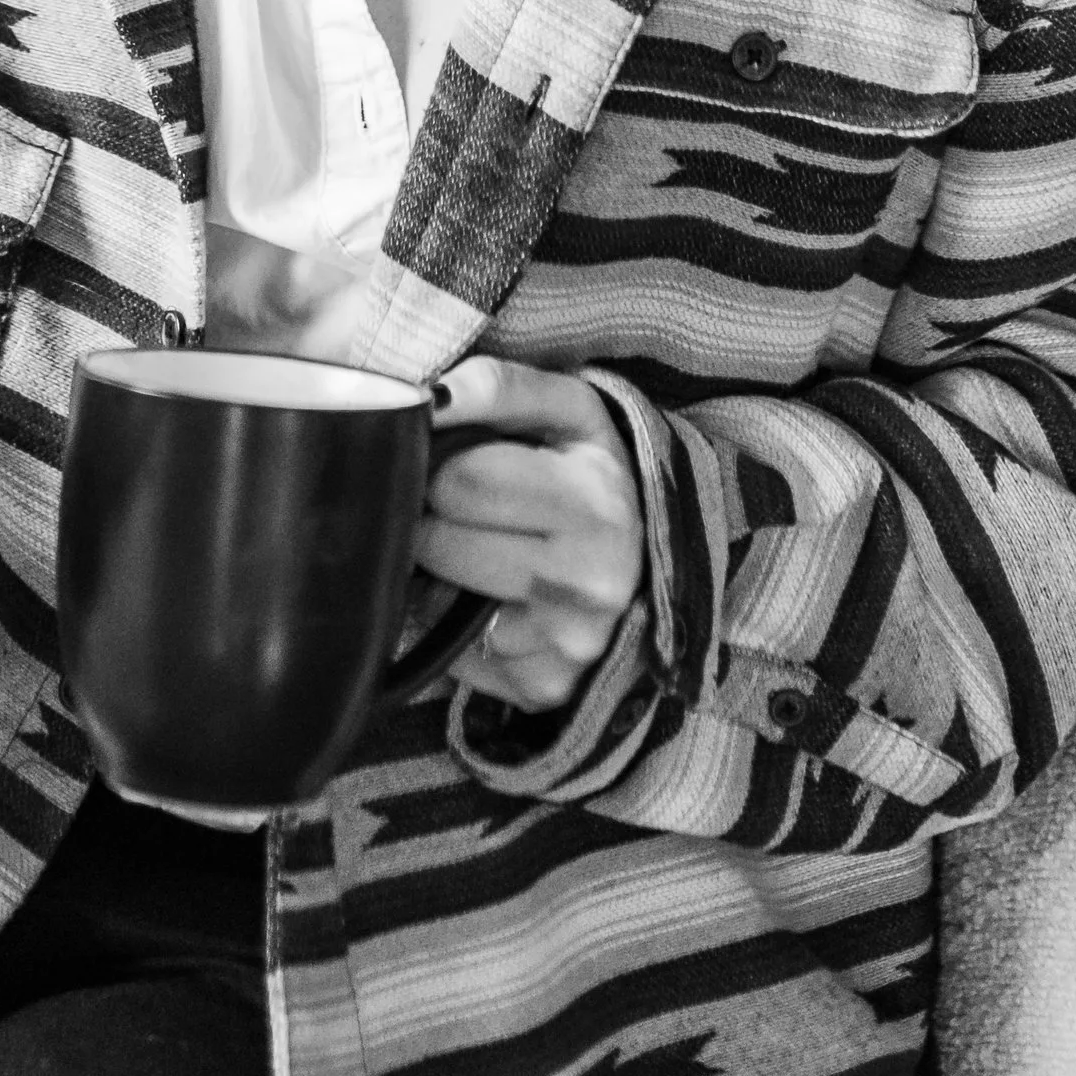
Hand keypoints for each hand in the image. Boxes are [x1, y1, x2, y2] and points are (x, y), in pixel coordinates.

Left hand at [416, 356, 645, 715]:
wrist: (650, 557)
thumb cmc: (588, 471)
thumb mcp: (565, 410)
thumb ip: (497, 386)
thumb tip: (425, 398)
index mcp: (594, 503)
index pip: (460, 482)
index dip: (441, 467)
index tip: (455, 464)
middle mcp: (590, 584)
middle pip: (440, 545)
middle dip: (434, 521)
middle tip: (462, 512)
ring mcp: (569, 646)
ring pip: (434, 604)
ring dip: (437, 577)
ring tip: (476, 551)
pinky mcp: (543, 689)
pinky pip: (451, 658)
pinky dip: (453, 630)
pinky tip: (488, 602)